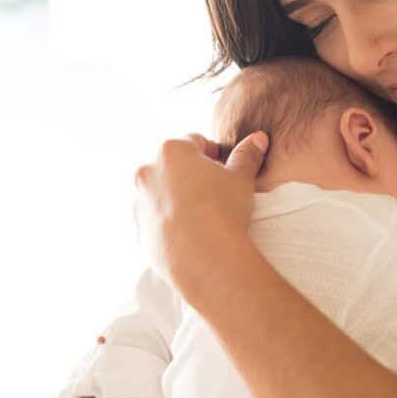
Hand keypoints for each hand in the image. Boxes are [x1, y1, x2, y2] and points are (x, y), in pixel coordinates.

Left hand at [133, 131, 267, 290]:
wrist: (205, 258)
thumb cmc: (224, 211)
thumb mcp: (241, 178)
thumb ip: (247, 155)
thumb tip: (258, 138)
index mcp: (171, 151)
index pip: (193, 141)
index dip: (212, 153)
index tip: (223, 168)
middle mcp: (147, 171)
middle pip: (172, 165)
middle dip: (190, 174)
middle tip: (213, 191)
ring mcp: (139, 202)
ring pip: (159, 192)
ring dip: (176, 197)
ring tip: (200, 214)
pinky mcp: (138, 230)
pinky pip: (154, 219)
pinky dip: (167, 221)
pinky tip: (188, 232)